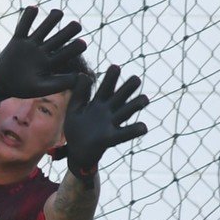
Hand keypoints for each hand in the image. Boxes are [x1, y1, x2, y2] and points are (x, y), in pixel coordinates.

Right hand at [0, 7, 87, 99]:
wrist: (1, 84)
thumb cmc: (22, 89)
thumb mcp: (41, 88)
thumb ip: (59, 83)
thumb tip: (79, 77)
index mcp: (51, 63)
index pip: (66, 53)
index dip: (75, 48)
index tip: (83, 43)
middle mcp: (43, 51)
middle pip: (58, 38)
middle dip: (68, 31)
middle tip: (77, 25)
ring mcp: (30, 45)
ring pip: (43, 29)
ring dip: (51, 20)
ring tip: (58, 13)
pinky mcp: (17, 40)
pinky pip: (23, 27)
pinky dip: (27, 18)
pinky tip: (33, 8)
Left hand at [63, 65, 148, 179]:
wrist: (75, 152)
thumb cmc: (76, 129)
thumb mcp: (74, 109)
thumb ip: (79, 94)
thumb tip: (83, 75)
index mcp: (98, 103)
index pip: (106, 87)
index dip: (111, 78)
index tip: (115, 67)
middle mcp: (107, 112)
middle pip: (120, 97)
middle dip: (128, 89)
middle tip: (136, 79)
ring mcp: (111, 124)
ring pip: (126, 113)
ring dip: (135, 106)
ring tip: (144, 99)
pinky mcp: (110, 138)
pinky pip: (124, 134)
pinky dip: (133, 131)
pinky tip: (143, 127)